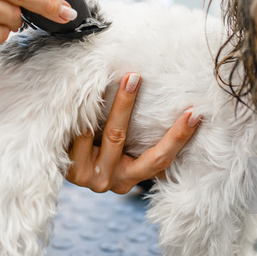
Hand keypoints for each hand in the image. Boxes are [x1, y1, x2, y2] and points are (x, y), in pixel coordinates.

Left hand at [66, 73, 200, 193]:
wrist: (61, 170)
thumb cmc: (100, 154)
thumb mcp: (123, 153)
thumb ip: (139, 139)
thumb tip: (178, 107)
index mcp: (131, 177)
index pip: (159, 159)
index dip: (178, 138)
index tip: (194, 113)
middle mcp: (110, 180)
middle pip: (118, 137)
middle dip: (126, 103)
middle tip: (134, 76)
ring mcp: (86, 176)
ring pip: (90, 131)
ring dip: (94, 101)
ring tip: (97, 75)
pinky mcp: (67, 168)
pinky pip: (72, 134)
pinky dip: (75, 112)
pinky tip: (77, 92)